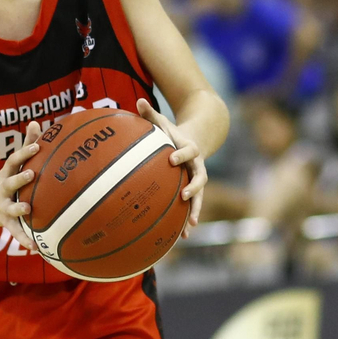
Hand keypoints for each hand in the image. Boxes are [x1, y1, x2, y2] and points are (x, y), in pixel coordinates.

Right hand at [0, 120, 42, 250]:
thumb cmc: (12, 179)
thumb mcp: (17, 163)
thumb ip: (27, 144)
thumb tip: (36, 121)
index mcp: (7, 173)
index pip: (14, 160)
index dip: (25, 153)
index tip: (38, 146)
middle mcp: (4, 190)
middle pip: (9, 182)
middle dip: (18, 178)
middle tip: (31, 174)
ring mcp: (4, 207)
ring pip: (10, 208)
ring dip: (18, 208)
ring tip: (28, 208)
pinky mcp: (8, 224)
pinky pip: (16, 232)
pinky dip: (25, 240)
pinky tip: (36, 248)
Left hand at [138, 99, 204, 235]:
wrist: (195, 139)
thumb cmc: (171, 132)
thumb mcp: (162, 122)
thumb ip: (150, 113)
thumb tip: (137, 100)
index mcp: (189, 149)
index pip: (188, 151)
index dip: (181, 154)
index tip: (171, 158)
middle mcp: (197, 166)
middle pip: (200, 177)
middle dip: (194, 187)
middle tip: (185, 195)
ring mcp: (196, 179)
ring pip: (199, 197)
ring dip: (194, 210)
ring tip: (189, 226)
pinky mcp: (192, 190)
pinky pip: (191, 207)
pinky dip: (186, 220)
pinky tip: (181, 237)